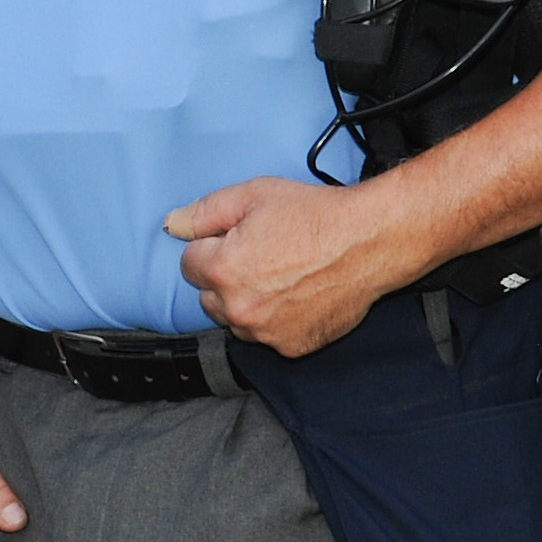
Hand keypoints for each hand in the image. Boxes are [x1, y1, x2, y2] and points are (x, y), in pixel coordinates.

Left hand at [166, 178, 405, 356]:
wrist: (368, 242)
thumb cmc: (315, 215)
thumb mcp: (254, 195)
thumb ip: (205, 213)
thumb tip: (172, 226)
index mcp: (223, 269)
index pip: (189, 264)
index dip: (212, 247)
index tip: (238, 240)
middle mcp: (240, 308)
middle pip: (209, 297)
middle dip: (225, 278)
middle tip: (262, 256)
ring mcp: (266, 332)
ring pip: (237, 321)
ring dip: (248, 303)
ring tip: (282, 276)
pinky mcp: (291, 346)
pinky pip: (268, 336)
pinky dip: (276, 321)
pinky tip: (297, 296)